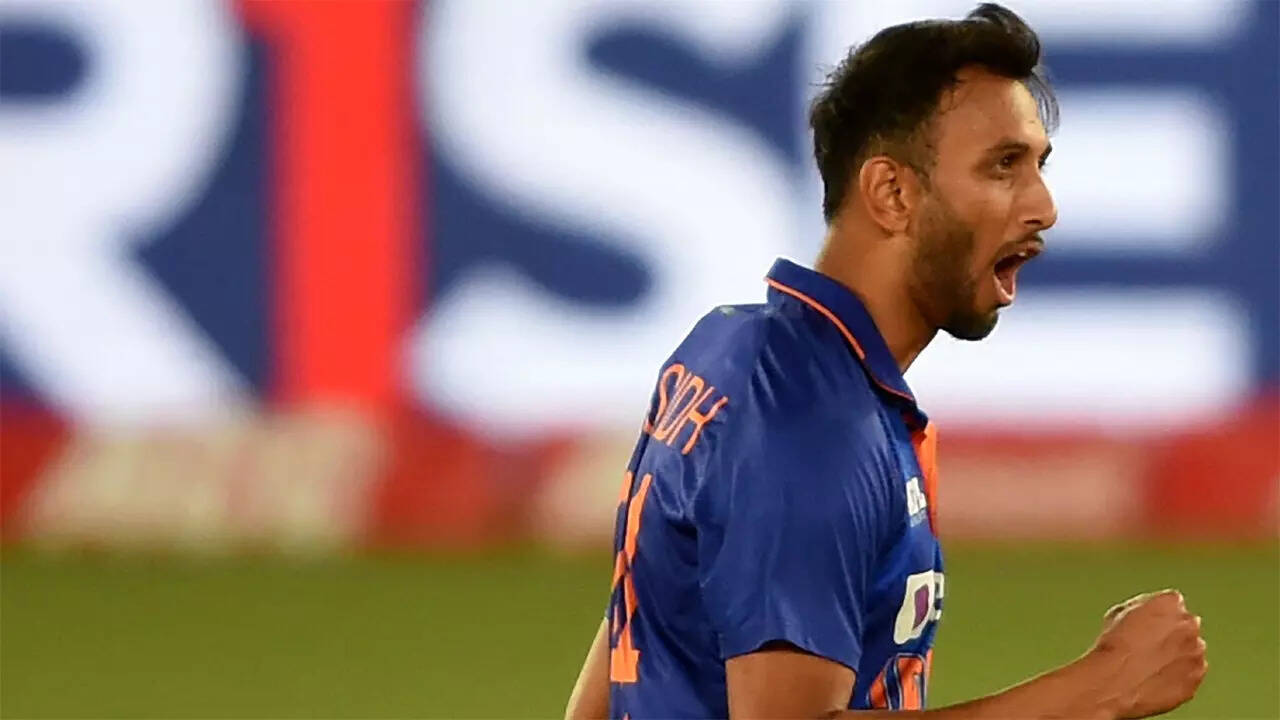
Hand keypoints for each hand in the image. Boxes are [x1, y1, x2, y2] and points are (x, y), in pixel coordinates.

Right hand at [1088, 589, 1207, 718]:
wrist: (1117, 681)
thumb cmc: (1115, 648)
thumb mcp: (1118, 613)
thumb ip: (1143, 610)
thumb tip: (1147, 615)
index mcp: (1170, 603)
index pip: (1172, 602)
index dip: (1157, 614)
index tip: (1148, 623)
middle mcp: (1190, 626)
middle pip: (1186, 626)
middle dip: (1172, 634)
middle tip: (1149, 645)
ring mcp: (1196, 654)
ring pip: (1190, 652)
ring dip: (1176, 656)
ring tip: (1150, 665)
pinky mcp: (1195, 680)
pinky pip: (1190, 676)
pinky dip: (1178, 677)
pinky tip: (1156, 679)